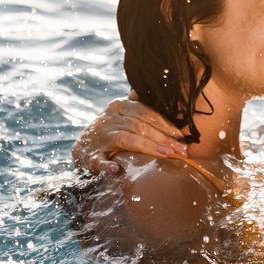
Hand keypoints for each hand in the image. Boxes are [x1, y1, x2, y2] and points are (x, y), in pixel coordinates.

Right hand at [72, 97, 188, 169]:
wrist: (82, 147)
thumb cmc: (110, 130)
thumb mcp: (122, 113)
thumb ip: (139, 105)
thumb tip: (160, 93)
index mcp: (118, 106)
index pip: (145, 113)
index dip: (165, 124)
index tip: (181, 136)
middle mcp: (108, 119)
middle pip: (139, 126)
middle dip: (163, 138)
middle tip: (181, 150)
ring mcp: (98, 137)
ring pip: (125, 139)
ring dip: (147, 147)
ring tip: (166, 155)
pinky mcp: (89, 156)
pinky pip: (98, 160)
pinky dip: (106, 165)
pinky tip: (116, 170)